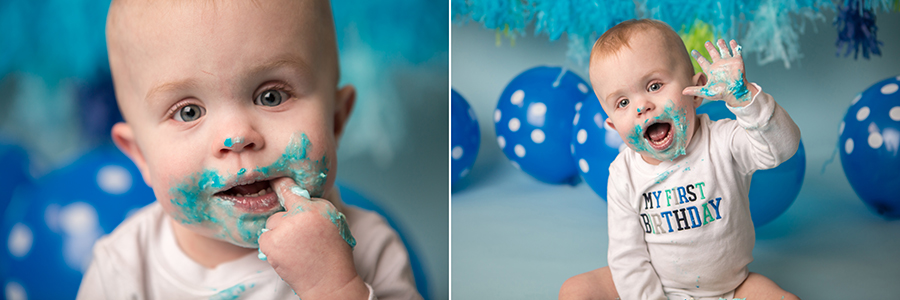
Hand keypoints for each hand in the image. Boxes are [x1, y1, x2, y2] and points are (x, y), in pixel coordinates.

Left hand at [258, 177, 366, 298]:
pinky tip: (287, 254)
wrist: (329, 280)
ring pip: (272, 225)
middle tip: (303, 237)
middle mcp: (295, 218)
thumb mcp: (333, 219)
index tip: (274, 178)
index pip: (290, 190)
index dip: (281, 183)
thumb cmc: (334, 250)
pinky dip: (273, 245)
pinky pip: (265, 238)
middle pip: (280, 212)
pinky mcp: (270, 245)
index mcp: (313, 209)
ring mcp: (280, 232)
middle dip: (287, 222)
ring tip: (296, 247)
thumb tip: (293, 194)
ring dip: (279, 233)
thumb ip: (314, 205)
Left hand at [682, 39, 756, 106]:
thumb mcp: (706, 91)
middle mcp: (719, 65)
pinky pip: (736, 52)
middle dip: (710, 48)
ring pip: (724, 51)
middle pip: (713, 54)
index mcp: (711, 70)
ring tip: (719, 40)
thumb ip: (694, 90)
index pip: (703, 62)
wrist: (735, 93)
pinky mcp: (737, 61)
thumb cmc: (721, 93)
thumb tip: (682, 92)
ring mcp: (728, 62)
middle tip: (706, 42)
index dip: (698, 56)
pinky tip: (732, 41)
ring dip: (722, 45)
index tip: (693, 51)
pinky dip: (734, 46)